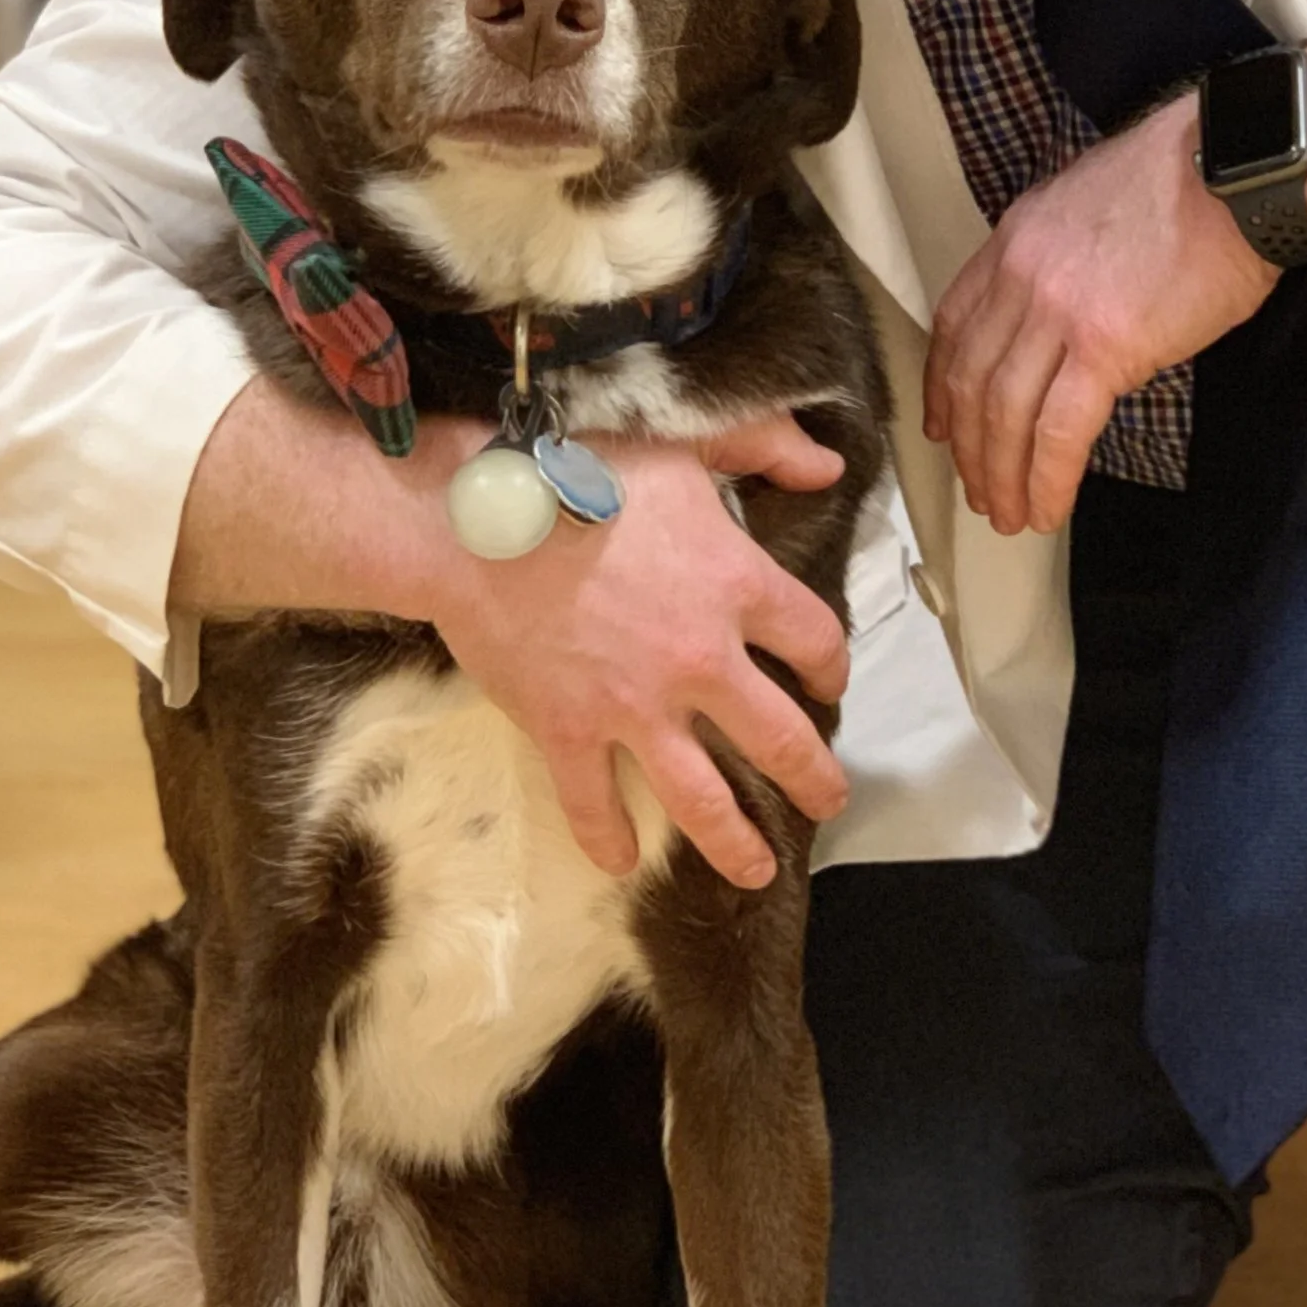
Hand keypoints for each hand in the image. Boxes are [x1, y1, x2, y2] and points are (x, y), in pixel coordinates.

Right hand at [173, 385, 848, 889]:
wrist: (476, 516)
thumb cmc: (579, 465)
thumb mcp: (683, 437)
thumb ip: (762, 443)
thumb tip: (827, 463)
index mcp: (737, 585)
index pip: (815, 639)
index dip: (831, 664)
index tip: (828, 680)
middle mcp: (701, 660)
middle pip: (780, 738)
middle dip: (813, 777)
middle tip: (829, 798)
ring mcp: (635, 708)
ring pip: (702, 797)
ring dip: (735, 842)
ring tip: (758, 869)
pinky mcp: (569, 732)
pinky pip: (594, 803)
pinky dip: (607, 839)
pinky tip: (620, 864)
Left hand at [921, 44, 1306, 536]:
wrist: (1242, 169)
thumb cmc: (1193, 178)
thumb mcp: (1092, 200)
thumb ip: (1061, 254)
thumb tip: (1065, 310)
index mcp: (1017, 237)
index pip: (954, 324)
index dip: (941, 386)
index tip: (942, 425)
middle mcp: (1023, 275)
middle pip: (972, 379)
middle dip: (970, 448)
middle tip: (980, 490)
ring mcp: (1059, 311)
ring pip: (1005, 414)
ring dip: (1003, 475)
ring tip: (1012, 514)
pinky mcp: (1106, 348)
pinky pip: (1059, 431)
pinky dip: (1047, 479)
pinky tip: (1049, 507)